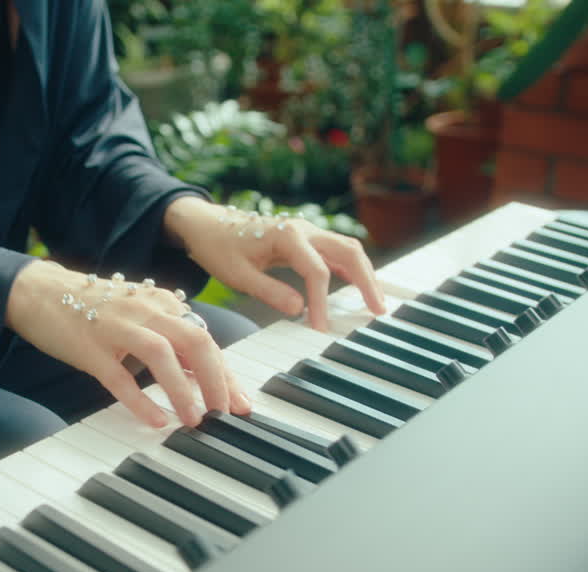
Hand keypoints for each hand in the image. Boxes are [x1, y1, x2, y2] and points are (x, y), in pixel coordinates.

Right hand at [5, 260, 250, 427]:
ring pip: (161, 355)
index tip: (241, 404)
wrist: (39, 291)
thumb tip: (206, 375)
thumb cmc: (95, 308)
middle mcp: (145, 311)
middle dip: (216, 381)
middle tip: (224, 414)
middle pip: (194, 342)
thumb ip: (172, 339)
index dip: (227, 374)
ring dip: (183, 390)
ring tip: (195, 420)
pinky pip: (120, 377)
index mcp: (162, 304)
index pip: (206, 339)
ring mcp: (117, 328)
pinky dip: (140, 400)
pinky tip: (155, 420)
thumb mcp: (140, 316)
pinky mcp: (90, 348)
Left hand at [164, 196, 385, 330]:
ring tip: (376, 303)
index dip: (322, 302)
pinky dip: (351, 270)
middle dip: (367, 281)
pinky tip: (358, 290)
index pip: (317, 271)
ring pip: (348, 250)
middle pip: (348, 252)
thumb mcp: (238, 274)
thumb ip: (269, 291)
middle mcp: (304, 228)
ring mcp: (308, 232)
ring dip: (365, 274)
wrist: (208, 226)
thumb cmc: (220, 248)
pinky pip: (336, 253)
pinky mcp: (307, 240)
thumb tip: (298, 309)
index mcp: (287, 234)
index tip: (321, 328)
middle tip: (378, 311)